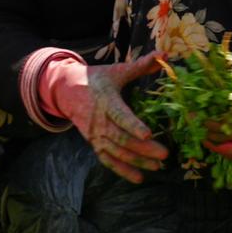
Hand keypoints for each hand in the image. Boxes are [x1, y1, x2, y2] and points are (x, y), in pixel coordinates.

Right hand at [47, 53, 169, 183]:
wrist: (66, 90)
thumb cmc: (97, 79)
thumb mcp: (117, 71)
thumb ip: (141, 65)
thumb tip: (165, 55)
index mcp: (106, 100)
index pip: (119, 115)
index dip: (132, 125)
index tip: (147, 133)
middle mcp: (98, 120)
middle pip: (120, 138)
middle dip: (142, 148)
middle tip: (164, 154)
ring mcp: (95, 134)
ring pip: (115, 152)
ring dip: (136, 161)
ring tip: (157, 166)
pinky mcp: (93, 143)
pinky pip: (107, 160)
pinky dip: (121, 170)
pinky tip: (138, 177)